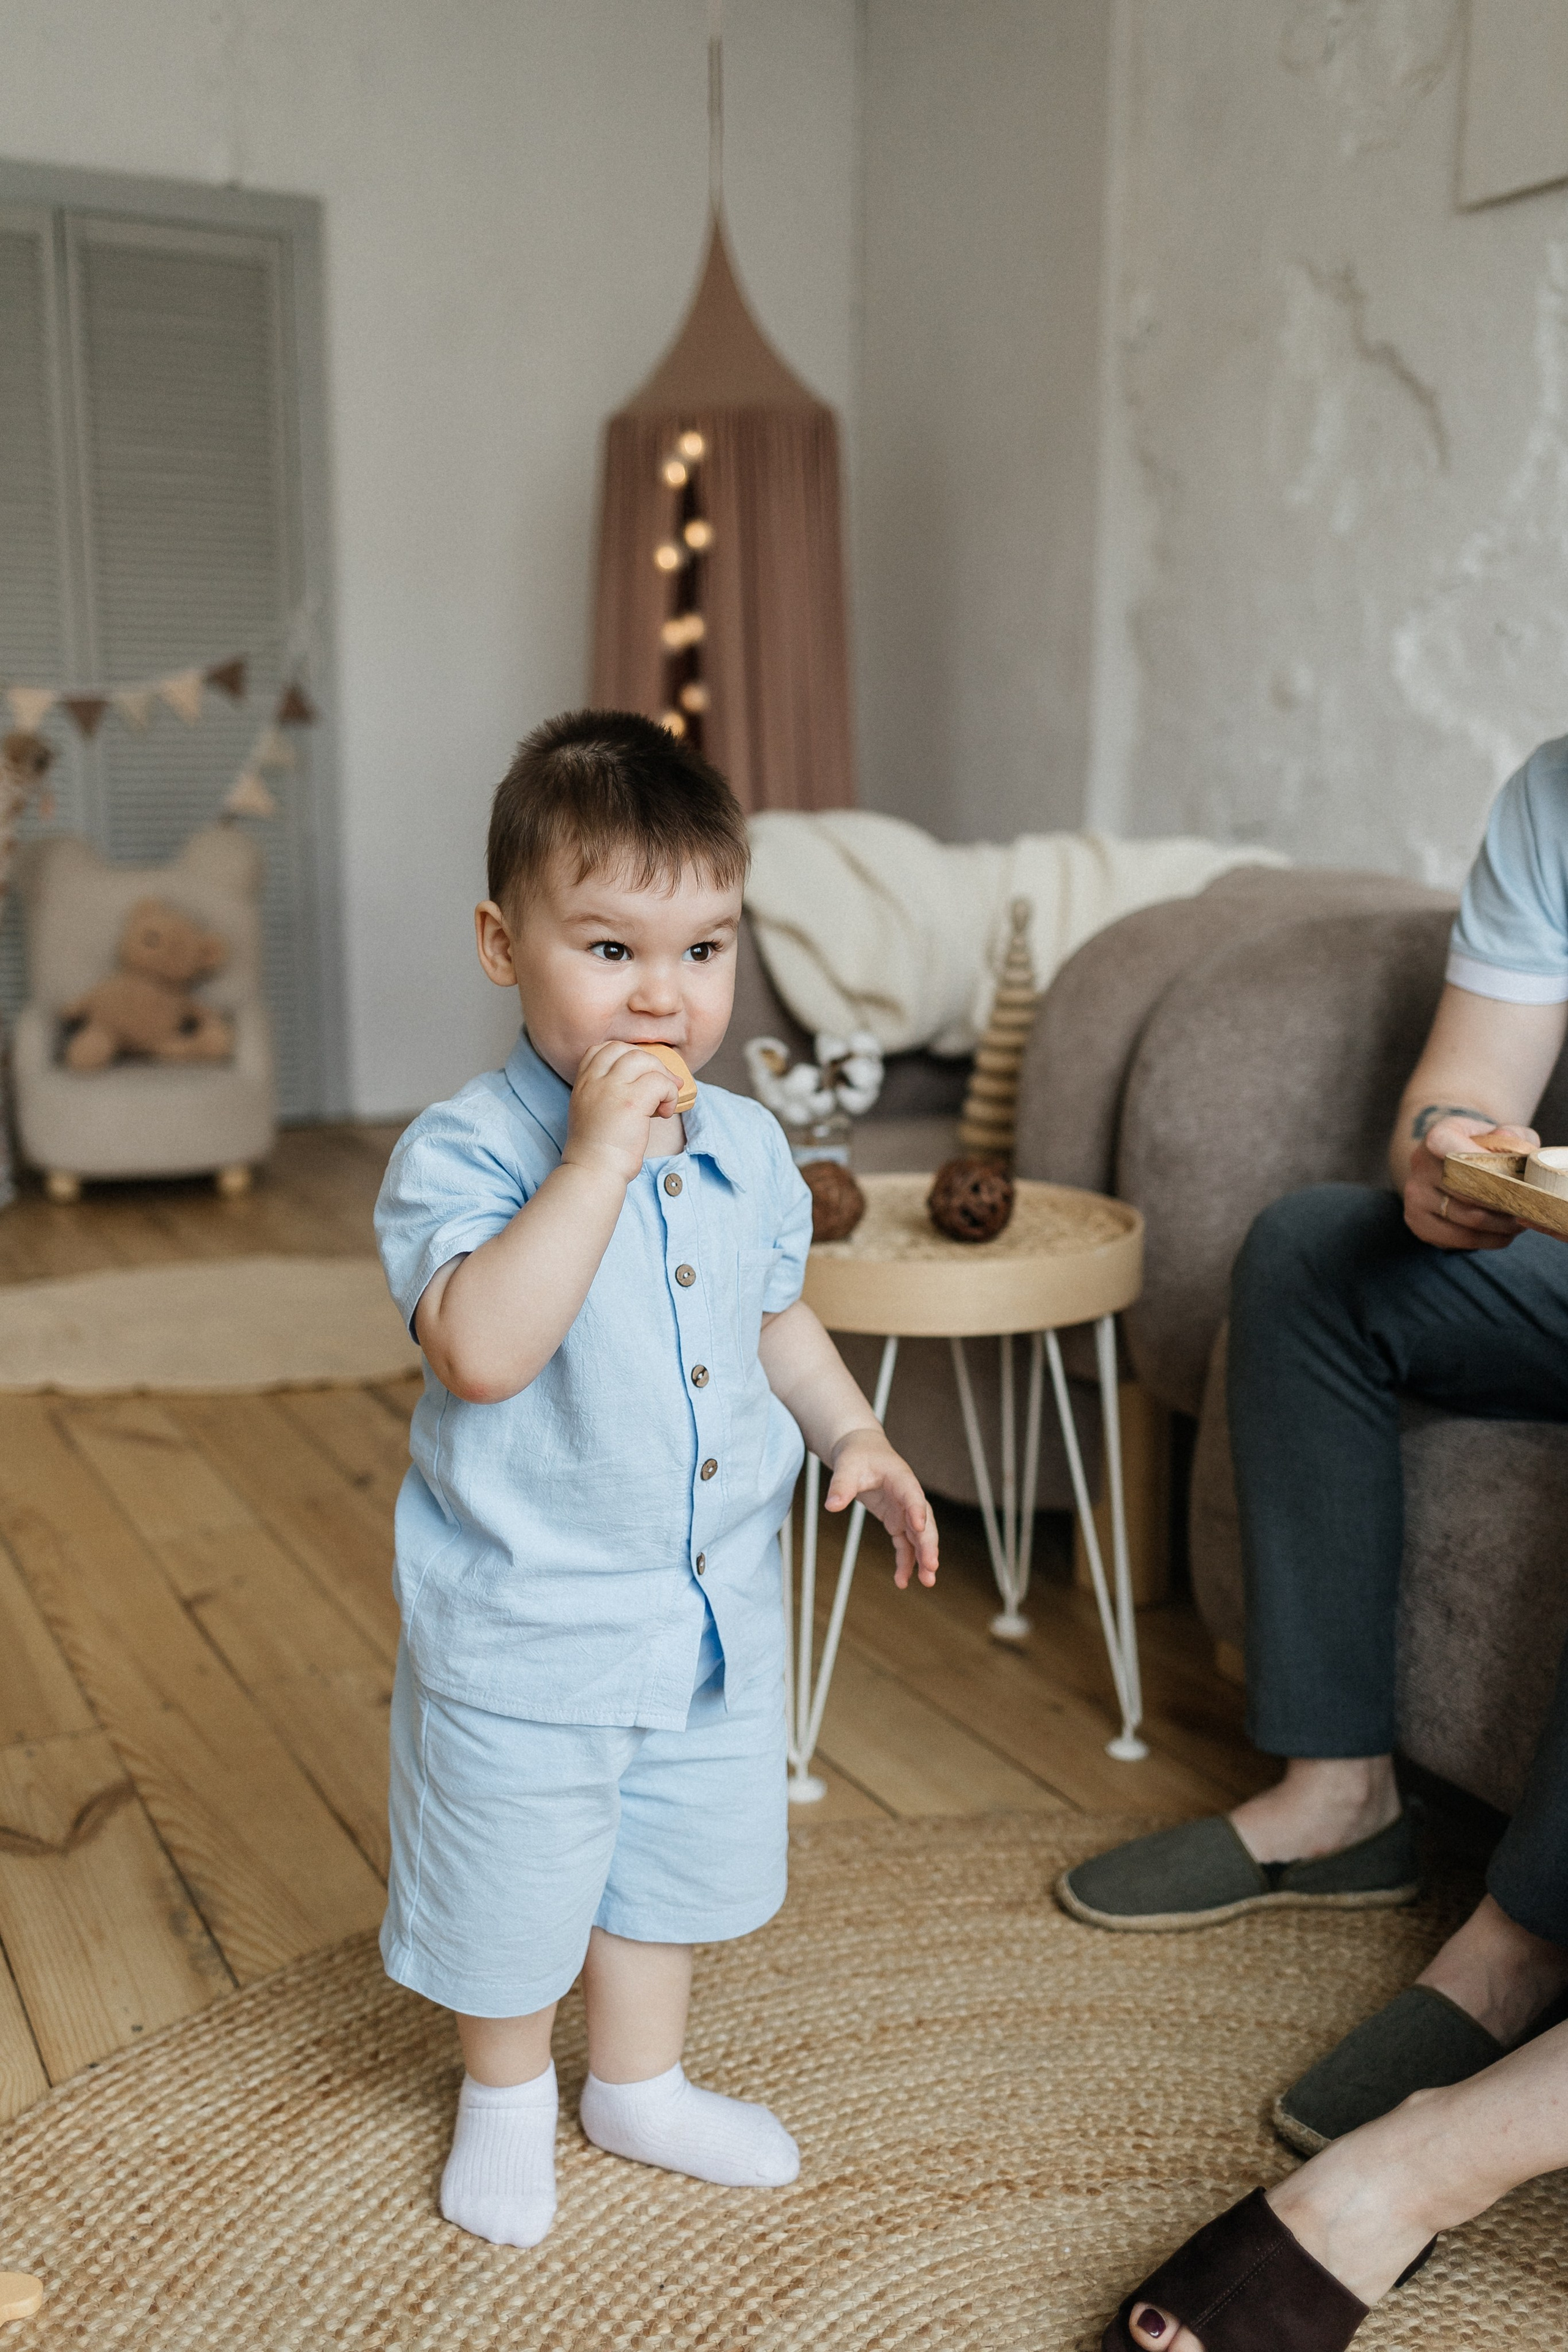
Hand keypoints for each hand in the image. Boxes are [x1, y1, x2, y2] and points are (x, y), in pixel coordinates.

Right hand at [562, 1040, 679, 1185]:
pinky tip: (666, 1112)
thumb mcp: (589, 1112)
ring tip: (664, 1100)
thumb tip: (640, 1085)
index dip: (625, 1055)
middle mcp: (594, 1081)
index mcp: (583, 1083)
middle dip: (650, 1064)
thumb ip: (604, 1093)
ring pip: (645, 1060)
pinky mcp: (632, 1102)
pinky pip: (660, 1083)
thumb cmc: (596, 1150)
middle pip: (627, 1050)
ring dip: (662, 1077)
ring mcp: (612, 1089)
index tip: (639, 1075)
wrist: (593, 1171)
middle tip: (661, 1086)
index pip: (602, 1049)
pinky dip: (670, 1095)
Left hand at [824, 1428, 938, 1587]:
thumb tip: (831, 1505)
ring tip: (927, 1582)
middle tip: (932, 1566)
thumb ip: (841, 1485)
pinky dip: (905, 1561)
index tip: (919, 1528)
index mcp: (901, 1478)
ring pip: (919, 1537)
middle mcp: (908, 1497)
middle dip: (928, 1544)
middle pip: (924, 1522)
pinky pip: (904, 1544)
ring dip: (923, 1558)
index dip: (916, 1511)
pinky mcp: (897, 1521)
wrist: (862, 1452)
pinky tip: (902, 1581)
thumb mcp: (847, 1466)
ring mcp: (904, 1511)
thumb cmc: (857, 1455)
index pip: (912, 1495)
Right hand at [1408, 1115, 1537, 1249]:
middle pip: (1470, 1191)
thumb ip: (1514, 1135)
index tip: (1515, 1177)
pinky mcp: (1418, 1223)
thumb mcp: (1498, 1133)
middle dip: (1505, 1202)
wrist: (1444, 1164)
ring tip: (1521, 1222)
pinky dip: (1488, 1240)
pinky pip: (1461, 1239)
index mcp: (1437, 1137)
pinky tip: (1503, 1234)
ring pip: (1470, 1220)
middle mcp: (1420, 1166)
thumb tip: (1512, 1142)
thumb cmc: (1479, 1149)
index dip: (1485, 1164)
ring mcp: (1416, 1197)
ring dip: (1501, 1226)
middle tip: (1529, 1207)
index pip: (1453, 1148)